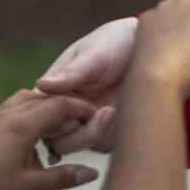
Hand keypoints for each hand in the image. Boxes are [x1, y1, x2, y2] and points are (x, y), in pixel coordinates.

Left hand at [0, 90, 102, 189]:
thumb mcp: (30, 187)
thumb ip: (63, 178)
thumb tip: (93, 173)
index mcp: (21, 126)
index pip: (59, 105)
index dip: (82, 109)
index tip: (98, 118)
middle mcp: (8, 114)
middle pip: (46, 97)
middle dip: (68, 107)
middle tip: (86, 123)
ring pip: (29, 98)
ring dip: (48, 107)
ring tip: (63, 129)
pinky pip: (16, 106)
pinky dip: (33, 112)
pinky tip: (38, 136)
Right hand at [34, 16, 133, 154]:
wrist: (151, 49)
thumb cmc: (116, 43)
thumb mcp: (94, 54)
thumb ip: (71, 73)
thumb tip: (40, 85)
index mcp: (55, 88)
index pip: (38, 113)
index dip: (50, 116)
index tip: (72, 105)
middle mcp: (67, 110)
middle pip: (54, 139)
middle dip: (72, 132)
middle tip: (96, 112)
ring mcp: (86, 123)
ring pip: (74, 147)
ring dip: (91, 135)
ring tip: (111, 111)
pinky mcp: (108, 133)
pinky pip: (99, 146)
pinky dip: (108, 136)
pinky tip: (120, 116)